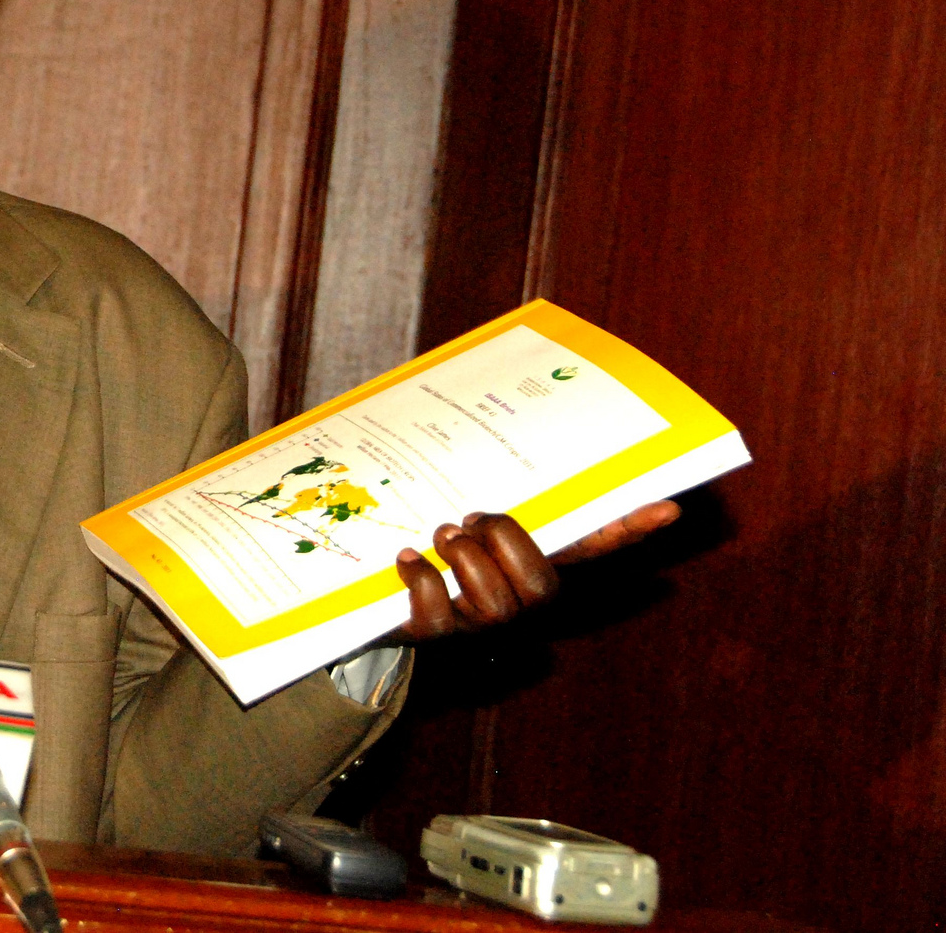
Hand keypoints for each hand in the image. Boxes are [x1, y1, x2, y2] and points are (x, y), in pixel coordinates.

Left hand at [390, 501, 679, 640]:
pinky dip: (421, 580)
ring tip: (442, 536)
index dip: (628, 532)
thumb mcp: (463, 511)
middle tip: (470, 519)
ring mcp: (478, 622)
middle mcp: (515, 599)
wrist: (375, 594)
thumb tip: (497, 409)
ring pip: (497, 603)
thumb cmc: (431, 542)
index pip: (591, 548)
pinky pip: (438, 615)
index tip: (668, 507)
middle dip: (506, 541)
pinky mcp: (436, 634)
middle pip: (542, 585)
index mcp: (531, 562)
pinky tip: (407, 559)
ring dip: (465, 561)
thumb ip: (487, 481)